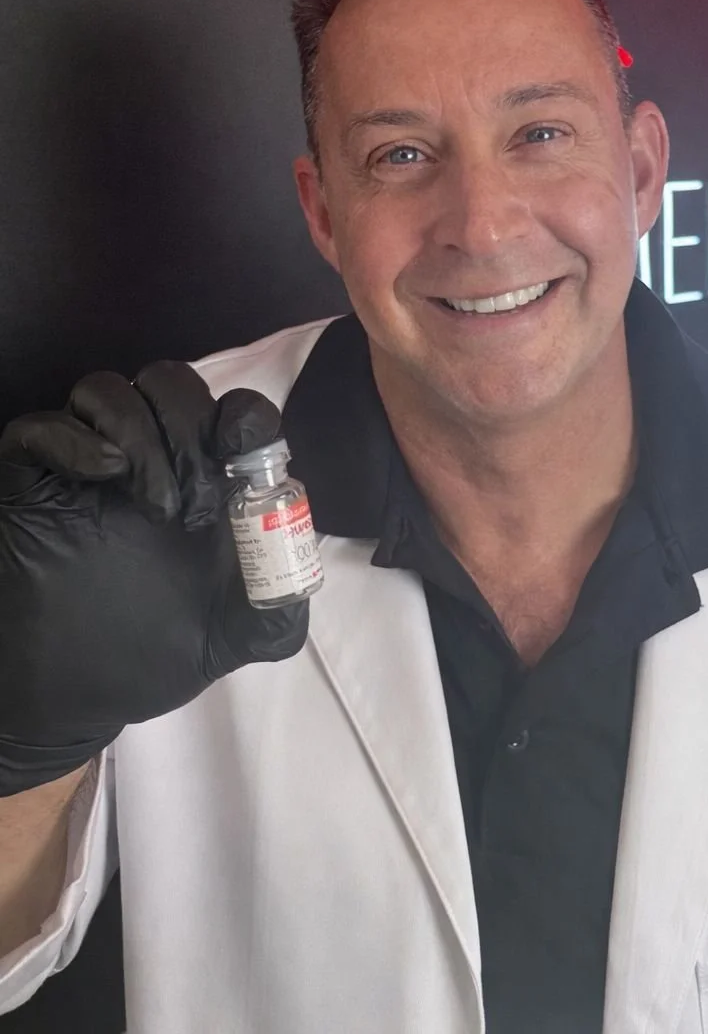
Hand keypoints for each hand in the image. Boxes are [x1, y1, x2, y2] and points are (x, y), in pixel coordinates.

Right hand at [0, 362, 308, 795]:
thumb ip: (274, 612)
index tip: (241, 446)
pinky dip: (76, 438)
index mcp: (201, 484)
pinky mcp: (30, 482)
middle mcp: (147, 462)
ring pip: (109, 391)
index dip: (245, 417)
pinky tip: (103, 474)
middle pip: (172, 386)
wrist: (64, 702)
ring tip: (154, 504)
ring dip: (140, 432)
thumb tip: (297, 574)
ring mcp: (84, 467)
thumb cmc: (145, 657)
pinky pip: (42, 429)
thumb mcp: (226, 639)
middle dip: (190, 428)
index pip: (231, 413)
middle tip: (194, 502)